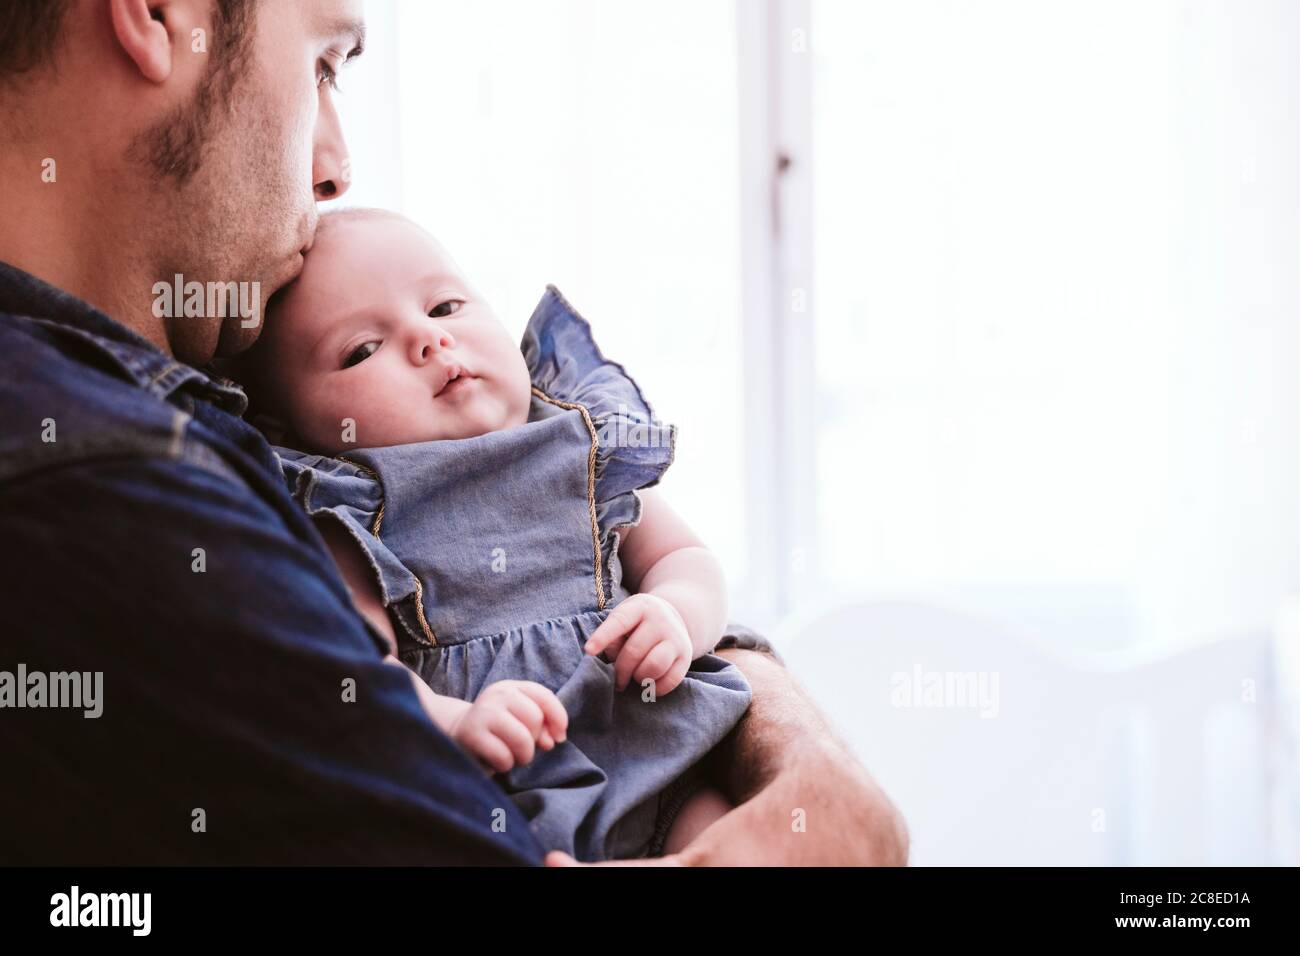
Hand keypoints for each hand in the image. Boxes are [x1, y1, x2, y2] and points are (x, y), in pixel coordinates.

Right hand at [448, 680, 567, 773]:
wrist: (457, 735)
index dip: (559, 718)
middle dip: (534, 741)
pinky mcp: (471, 734)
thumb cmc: (498, 730)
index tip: (559, 737)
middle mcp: (497, 694)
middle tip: (521, 747)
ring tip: (512, 755)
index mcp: (512, 687)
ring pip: (523, 739)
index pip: (545, 696)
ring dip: (523, 756)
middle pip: (535, 719)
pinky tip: (496, 760)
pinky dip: (505, 765)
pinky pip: (504, 757)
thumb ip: (541, 727)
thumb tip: (552, 741)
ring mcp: (483, 712)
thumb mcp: (520, 721)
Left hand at [584, 594, 692, 695]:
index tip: (588, 651)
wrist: (674, 617)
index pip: (619, 622)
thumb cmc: (638, 623)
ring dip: (639, 678)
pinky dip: (655, 688)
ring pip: (654, 667)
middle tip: (617, 679)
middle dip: (620, 671)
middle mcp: (661, 620)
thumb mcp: (624, 619)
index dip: (603, 637)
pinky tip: (649, 683)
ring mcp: (676, 638)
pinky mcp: (686, 656)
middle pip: (634, 651)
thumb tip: (614, 665)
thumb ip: (614, 638)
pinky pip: (669, 680)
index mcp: (640, 607)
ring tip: (636, 676)